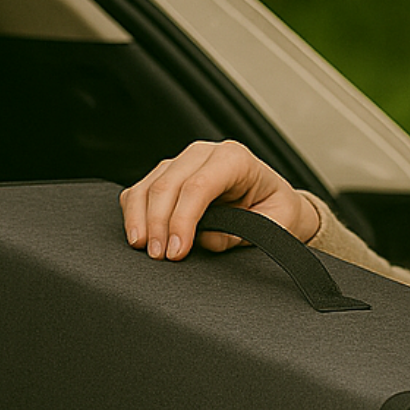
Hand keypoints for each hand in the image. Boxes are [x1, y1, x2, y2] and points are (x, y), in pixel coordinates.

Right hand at [118, 140, 319, 257]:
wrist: (274, 201)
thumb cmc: (275, 209)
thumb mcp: (274, 224)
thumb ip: (240, 232)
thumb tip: (205, 239)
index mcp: (235, 159)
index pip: (198, 186)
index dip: (182, 220)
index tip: (176, 251)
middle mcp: (205, 153)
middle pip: (168, 184)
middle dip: (159, 223)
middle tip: (159, 256)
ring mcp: (183, 161)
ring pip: (149, 185)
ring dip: (141, 219)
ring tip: (145, 248)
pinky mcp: (167, 174)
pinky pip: (140, 190)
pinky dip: (134, 212)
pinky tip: (139, 235)